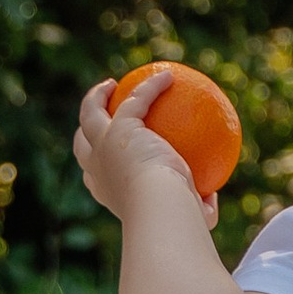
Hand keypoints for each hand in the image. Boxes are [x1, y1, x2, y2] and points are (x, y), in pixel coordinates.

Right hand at [74, 70, 217, 227]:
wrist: (161, 207)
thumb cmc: (177, 217)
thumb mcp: (192, 215)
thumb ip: (200, 206)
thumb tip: (211, 199)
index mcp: (107, 191)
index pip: (95, 176)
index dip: (99, 164)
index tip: (115, 155)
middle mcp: (97, 169)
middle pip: (82, 144)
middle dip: (86, 128)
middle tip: (103, 115)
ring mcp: (103, 147)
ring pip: (89, 113)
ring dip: (96, 97)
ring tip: (113, 85)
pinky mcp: (119, 128)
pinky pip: (135, 98)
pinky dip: (151, 86)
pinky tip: (169, 76)